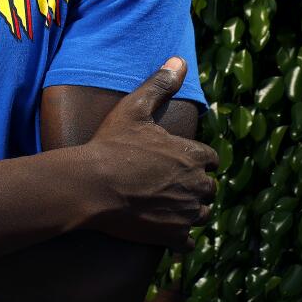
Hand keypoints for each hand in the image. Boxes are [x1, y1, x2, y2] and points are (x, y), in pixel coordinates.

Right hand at [82, 57, 218, 250]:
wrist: (90, 185)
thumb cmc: (110, 145)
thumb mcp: (134, 108)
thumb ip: (160, 84)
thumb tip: (180, 60)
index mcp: (193, 155)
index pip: (211, 158)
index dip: (196, 159)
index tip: (179, 160)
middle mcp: (197, 186)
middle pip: (209, 188)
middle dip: (194, 185)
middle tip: (168, 182)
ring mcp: (186, 213)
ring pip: (201, 214)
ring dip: (189, 210)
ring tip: (165, 204)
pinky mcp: (173, 236)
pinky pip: (188, 242)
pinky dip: (180, 237)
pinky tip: (163, 228)